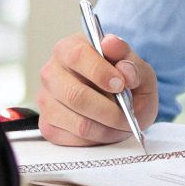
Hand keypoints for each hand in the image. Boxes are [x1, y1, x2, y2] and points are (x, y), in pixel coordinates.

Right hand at [37, 33, 157, 145]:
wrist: (120, 106)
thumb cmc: (126, 84)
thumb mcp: (139, 71)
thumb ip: (130, 61)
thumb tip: (112, 47)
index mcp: (70, 48)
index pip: (77, 56)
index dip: (100, 72)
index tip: (120, 84)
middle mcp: (52, 72)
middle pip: (75, 95)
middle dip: (108, 110)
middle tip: (127, 114)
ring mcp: (46, 100)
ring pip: (78, 122)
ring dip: (107, 128)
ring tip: (122, 123)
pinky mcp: (48, 125)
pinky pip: (75, 138)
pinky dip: (98, 139)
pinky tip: (107, 129)